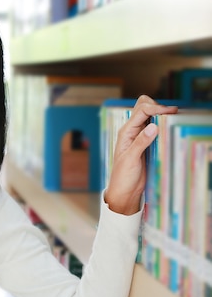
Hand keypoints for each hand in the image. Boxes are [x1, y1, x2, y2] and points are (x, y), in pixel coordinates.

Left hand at [104, 95, 177, 214]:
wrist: (124, 190)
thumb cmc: (123, 176)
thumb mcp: (131, 160)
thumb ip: (141, 142)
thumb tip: (153, 126)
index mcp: (126, 132)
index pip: (141, 111)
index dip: (156, 108)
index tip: (171, 111)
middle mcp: (132, 131)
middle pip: (143, 107)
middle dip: (157, 106)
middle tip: (172, 113)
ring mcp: (139, 136)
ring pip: (149, 116)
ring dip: (160, 114)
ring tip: (173, 118)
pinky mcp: (146, 142)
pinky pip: (154, 127)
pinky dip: (161, 123)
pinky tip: (170, 127)